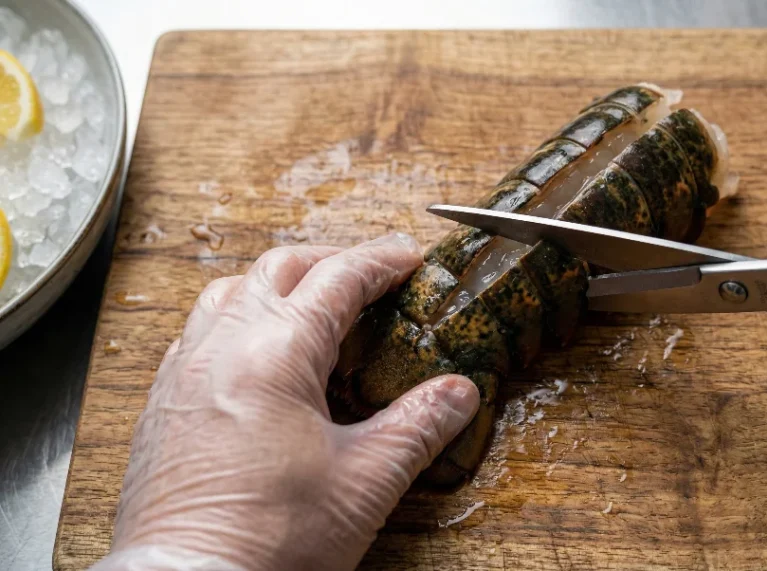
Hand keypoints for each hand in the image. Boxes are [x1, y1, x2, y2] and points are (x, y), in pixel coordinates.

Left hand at [91, 234, 479, 570]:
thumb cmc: (269, 541)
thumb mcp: (365, 480)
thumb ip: (418, 426)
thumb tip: (459, 393)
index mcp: (275, 354)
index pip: (338, 279)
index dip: (381, 261)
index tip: (409, 259)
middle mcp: (221, 348)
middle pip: (279, 269)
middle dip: (332, 262)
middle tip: (370, 277)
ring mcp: (182, 373)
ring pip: (229, 292)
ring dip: (277, 285)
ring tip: (313, 306)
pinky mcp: (161, 404)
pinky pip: (198, 333)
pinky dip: (236, 320)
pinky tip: (256, 354)